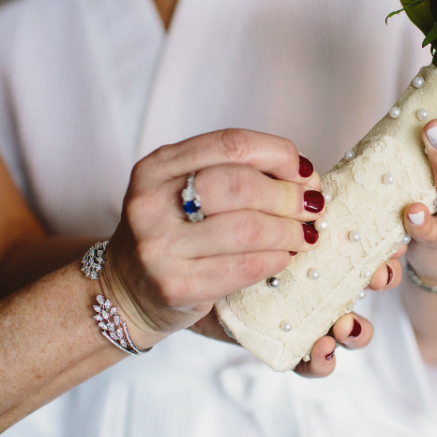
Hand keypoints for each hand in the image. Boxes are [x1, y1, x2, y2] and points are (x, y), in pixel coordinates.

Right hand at [100, 128, 375, 375]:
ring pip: (247, 229)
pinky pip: (244, 267)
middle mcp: (151, 202)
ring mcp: (160, 247)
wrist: (125, 293)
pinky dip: (275, 259)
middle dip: (287, 195)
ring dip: (288, 231)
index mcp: (157, 167)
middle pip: (239, 185)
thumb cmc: (171, 235)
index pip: (230, 143)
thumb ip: (234, 174)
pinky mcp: (176, 286)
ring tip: (304, 235)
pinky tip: (283, 257)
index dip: (278, 154)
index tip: (305, 171)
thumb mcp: (184, 191)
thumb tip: (306, 177)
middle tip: (311, 207)